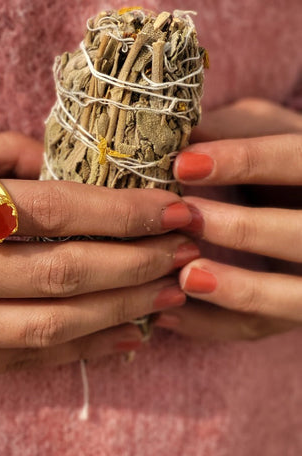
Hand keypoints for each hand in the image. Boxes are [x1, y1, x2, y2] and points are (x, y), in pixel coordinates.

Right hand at [0, 132, 195, 383]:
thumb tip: (64, 162)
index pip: (50, 209)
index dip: (121, 211)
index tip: (171, 206)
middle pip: (61, 274)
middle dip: (137, 263)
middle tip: (186, 248)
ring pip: (48, 327)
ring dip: (122, 311)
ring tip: (170, 293)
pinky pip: (17, 361)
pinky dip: (77, 350)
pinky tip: (121, 336)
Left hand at [155, 99, 301, 340]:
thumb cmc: (279, 155)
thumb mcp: (266, 128)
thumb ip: (230, 128)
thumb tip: (171, 134)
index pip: (298, 162)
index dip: (244, 162)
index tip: (182, 165)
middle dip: (243, 229)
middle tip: (183, 219)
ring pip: (295, 297)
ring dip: (239, 289)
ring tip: (185, 277)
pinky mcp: (295, 309)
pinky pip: (260, 327)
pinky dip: (213, 326)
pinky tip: (167, 315)